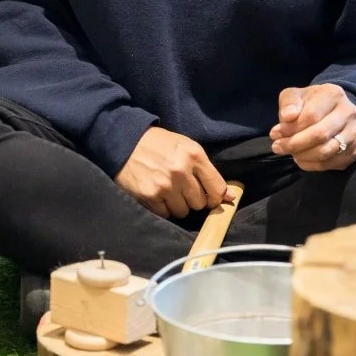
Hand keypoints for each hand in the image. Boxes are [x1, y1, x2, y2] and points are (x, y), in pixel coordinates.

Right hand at [114, 127, 228, 219]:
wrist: (124, 141)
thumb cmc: (158, 144)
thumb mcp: (186, 147)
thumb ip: (207, 171)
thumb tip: (231, 196)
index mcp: (194, 155)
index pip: (217, 188)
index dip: (216, 196)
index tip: (210, 197)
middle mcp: (181, 170)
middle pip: (200, 203)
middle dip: (193, 199)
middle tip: (182, 188)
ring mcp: (165, 185)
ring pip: (184, 211)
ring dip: (178, 204)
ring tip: (168, 190)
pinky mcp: (150, 196)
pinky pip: (166, 214)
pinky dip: (163, 208)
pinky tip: (157, 194)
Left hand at [270, 84, 355, 170]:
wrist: (330, 111)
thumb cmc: (309, 103)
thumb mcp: (295, 95)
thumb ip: (289, 103)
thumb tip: (288, 116)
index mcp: (333, 94)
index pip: (311, 115)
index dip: (291, 128)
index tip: (274, 133)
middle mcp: (349, 113)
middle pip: (320, 134)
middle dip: (295, 144)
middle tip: (277, 147)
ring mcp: (354, 133)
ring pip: (326, 151)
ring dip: (303, 155)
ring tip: (290, 153)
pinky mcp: (354, 151)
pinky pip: (331, 163)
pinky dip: (312, 165)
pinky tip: (301, 159)